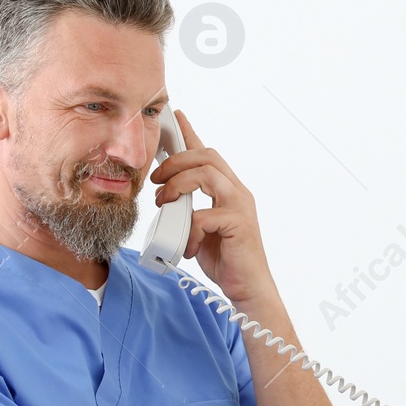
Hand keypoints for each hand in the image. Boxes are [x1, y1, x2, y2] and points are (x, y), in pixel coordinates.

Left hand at [151, 109, 275, 302]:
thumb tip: (166, 200)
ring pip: (207, 175)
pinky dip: (190, 230)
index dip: (191, 133)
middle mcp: (237, 192)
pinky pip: (204, 215)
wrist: (248, 288)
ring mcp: (240, 207)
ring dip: (178, 185)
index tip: (176, 117)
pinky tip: (189, 246)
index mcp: (229, 190)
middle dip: (176, 161)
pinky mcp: (238, 225)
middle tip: (156, 179)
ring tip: (164, 201)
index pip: (208, 154)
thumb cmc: (226, 259)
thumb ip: (189, 209)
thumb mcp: (200, 228)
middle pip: (207, 156)